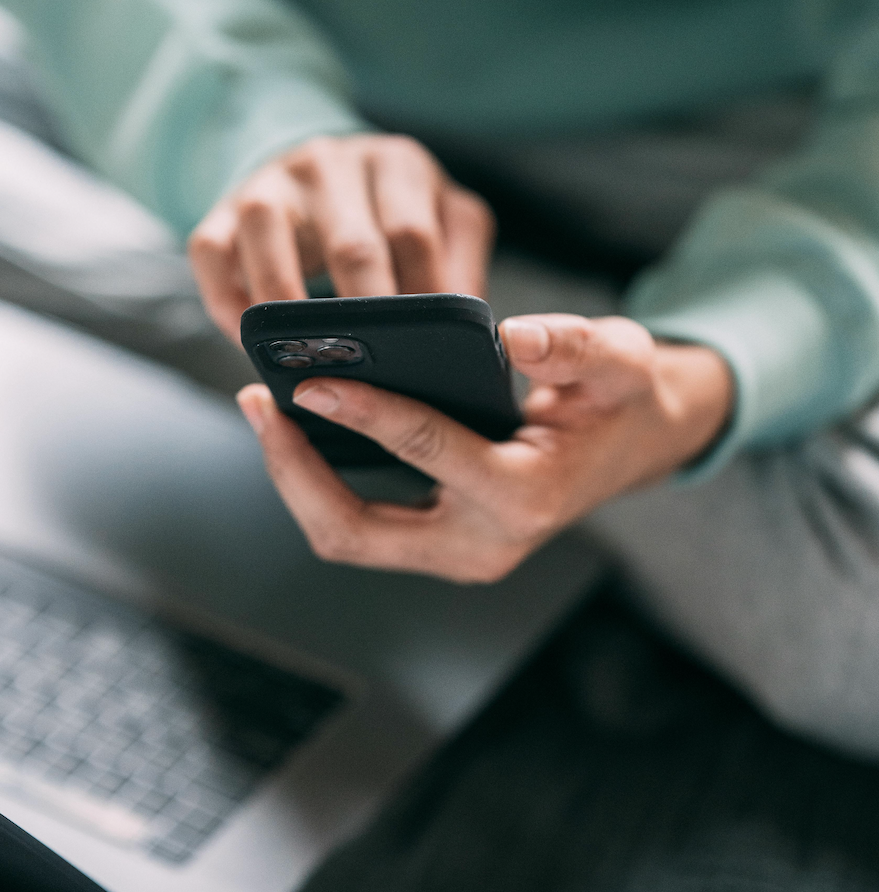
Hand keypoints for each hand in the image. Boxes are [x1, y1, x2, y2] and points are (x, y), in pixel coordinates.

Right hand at [190, 133, 494, 342]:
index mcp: (398, 163)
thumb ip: (461, 268)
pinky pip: (211, 250)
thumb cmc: (389, 215)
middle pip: (351, 243)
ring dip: (285, 307)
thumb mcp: (441, 223)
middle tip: (373, 376)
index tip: (425, 357)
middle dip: (363, 318)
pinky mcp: (222, 205)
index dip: (420, 302)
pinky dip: (227, 301)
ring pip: (268, 233)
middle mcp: (332, 161)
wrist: (316, 172)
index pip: (414, 235)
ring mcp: (272, 179)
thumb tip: (474, 337)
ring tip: (304, 362)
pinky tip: (250, 341)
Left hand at [236, 314, 733, 581]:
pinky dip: (317, 482)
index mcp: (524, 498)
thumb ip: (576, 347)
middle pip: (355, 530)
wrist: (633, 445)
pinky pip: (357, 526)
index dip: (363, 412)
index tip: (310, 379)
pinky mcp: (434, 545)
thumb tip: (515, 336)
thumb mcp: (620, 360)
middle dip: (294, 470)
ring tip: (264, 408)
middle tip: (257, 400)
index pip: (425, 450)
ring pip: (344, 537)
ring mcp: (454, 555)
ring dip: (295, 478)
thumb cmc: (620, 399)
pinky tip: (297, 426)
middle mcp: (481, 545)